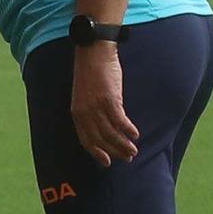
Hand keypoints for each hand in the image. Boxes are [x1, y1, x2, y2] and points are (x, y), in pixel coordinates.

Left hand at [71, 44, 138, 166]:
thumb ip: (89, 110)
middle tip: (127, 158)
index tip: (107, 162)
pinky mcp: (110, 99)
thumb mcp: (83, 95)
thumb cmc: (91, 71)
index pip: (86, 140)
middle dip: (114, 152)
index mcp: (77, 113)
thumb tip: (102, 124)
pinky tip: (136, 135)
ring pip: (111, 133)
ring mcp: (96, 107)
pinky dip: (128, 130)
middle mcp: (85, 113)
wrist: (93, 52)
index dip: (97, 152)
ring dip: (124, 145)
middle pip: (100, 140)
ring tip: (134, 150)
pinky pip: (120, 121)